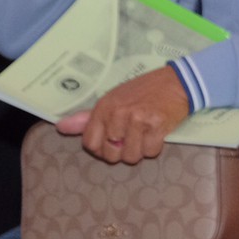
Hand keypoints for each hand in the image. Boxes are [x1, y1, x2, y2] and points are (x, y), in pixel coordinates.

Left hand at [57, 65, 189, 164]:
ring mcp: (138, 120)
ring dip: (140, 150)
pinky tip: (156, 133)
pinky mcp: (157, 126)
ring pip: (132, 156)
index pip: (90, 144)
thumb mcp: (113, 100)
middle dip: (122, 152)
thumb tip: (61, 127)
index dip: (101, 149)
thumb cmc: (143, 92)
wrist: (177, 82)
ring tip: (144, 135)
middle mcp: (118, 114)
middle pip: (111, 154)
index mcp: (104, 108)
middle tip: (132, 138)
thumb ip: (87, 118)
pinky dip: (154, 147)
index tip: (112, 142)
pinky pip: (151, 152)